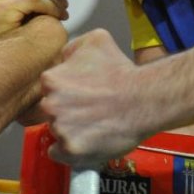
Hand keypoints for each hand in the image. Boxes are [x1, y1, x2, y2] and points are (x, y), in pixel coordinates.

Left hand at [40, 29, 146, 167]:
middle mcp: (50, 105)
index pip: (49, 88)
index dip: (66, 90)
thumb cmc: (121, 70)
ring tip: (94, 123)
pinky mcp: (71, 150)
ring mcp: (60, 129)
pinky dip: (68, 150)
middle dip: (66, 109)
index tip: (82, 92)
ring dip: (69, 129)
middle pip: (51, 110)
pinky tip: (85, 140)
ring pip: (56, 130)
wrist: (144, 99)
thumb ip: (71, 47)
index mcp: (51, 80)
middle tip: (90, 108)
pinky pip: (57, 153)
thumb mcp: (95, 40)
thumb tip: (63, 58)